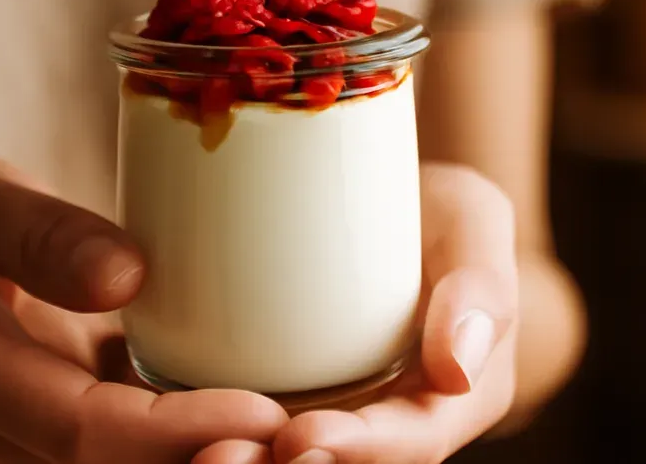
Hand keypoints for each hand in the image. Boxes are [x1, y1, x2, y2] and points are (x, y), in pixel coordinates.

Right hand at [0, 152, 287, 463]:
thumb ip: (34, 232)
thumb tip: (127, 277)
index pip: (80, 428)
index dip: (175, 431)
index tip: (266, 411)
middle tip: (304, 440)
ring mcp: (21, 453)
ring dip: (207, 463)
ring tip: (300, 442)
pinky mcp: (57, 449)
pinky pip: (129, 460)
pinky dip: (193, 449)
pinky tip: (263, 426)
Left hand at [193, 163, 518, 463]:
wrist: (381, 207)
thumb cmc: (434, 211)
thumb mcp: (472, 220)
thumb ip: (480, 282)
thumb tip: (456, 369)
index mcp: (452, 397)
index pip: (412, 441)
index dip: (361, 450)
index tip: (297, 437)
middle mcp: (393, 423)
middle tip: (219, 458)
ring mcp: (338, 417)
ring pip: (290, 456)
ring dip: (245, 461)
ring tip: (197, 452)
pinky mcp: (286, 400)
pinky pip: (254, 432)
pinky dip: (212, 436)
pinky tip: (165, 430)